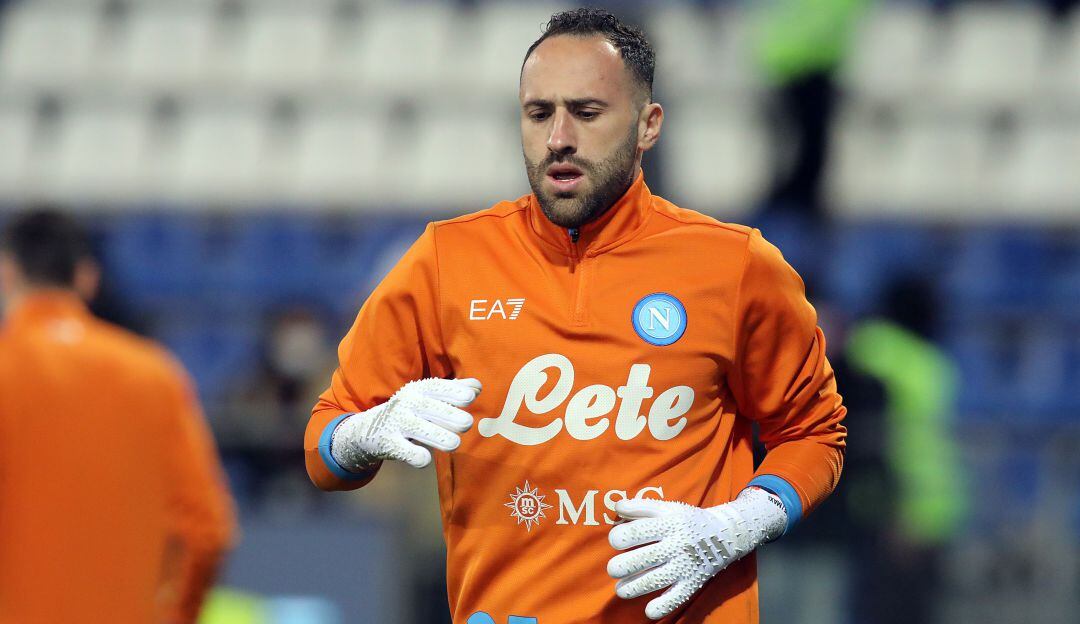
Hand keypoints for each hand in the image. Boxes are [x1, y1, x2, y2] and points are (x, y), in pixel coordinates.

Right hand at [330, 377, 481, 469]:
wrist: (368, 429)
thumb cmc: (410, 411)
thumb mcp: (427, 397)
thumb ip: (453, 391)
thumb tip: (477, 387)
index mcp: (418, 389)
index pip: (436, 387)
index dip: (453, 392)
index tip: (470, 398)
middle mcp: (406, 403)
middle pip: (429, 407)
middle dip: (450, 416)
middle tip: (466, 424)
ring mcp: (396, 423)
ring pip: (418, 429)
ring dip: (438, 437)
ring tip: (454, 444)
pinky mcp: (388, 443)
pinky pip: (404, 451)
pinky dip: (415, 456)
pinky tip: (425, 459)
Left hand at [606, 488, 785, 619]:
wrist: (724, 534)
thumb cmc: (687, 521)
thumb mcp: (668, 508)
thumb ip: (640, 507)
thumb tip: (616, 507)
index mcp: (669, 522)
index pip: (639, 530)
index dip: (620, 537)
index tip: (615, 541)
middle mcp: (678, 544)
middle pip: (645, 557)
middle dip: (622, 566)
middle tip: (613, 569)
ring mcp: (686, 565)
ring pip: (656, 580)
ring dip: (633, 588)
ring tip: (620, 589)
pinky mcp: (693, 583)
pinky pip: (677, 598)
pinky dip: (662, 607)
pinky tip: (648, 610)